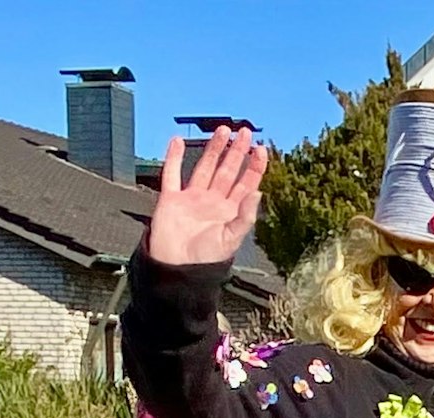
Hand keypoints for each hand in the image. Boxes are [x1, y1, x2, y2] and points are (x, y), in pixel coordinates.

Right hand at [145, 127, 268, 265]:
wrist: (177, 269)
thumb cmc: (205, 260)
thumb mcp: (231, 239)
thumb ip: (245, 217)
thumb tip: (258, 192)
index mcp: (230, 211)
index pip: (246, 184)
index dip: (254, 167)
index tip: (261, 149)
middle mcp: (212, 201)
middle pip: (227, 170)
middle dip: (237, 152)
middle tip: (245, 133)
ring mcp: (192, 199)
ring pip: (205, 167)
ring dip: (213, 149)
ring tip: (223, 131)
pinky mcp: (171, 200)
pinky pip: (172, 174)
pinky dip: (174, 158)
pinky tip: (177, 142)